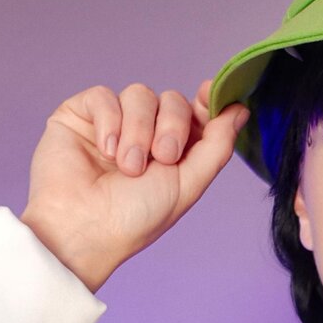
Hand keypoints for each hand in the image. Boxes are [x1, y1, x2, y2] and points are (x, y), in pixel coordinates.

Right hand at [20, 78, 250, 290]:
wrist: (85, 228)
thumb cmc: (135, 218)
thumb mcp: (189, 184)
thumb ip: (217, 145)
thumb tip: (241, 110)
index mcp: (173, 151)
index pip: (195, 111)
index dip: (205, 102)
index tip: (208, 97)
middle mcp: (144, 134)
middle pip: (171, 99)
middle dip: (171, 126)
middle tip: (162, 158)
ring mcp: (113, 123)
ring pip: (139, 94)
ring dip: (138, 131)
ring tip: (128, 166)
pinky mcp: (81, 115)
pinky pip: (103, 95)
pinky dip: (109, 121)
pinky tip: (105, 151)